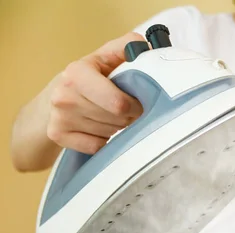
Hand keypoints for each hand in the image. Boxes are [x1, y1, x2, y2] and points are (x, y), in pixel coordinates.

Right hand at [47, 32, 144, 153]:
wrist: (54, 98)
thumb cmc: (89, 77)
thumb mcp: (105, 57)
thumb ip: (127, 47)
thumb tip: (145, 48)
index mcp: (77, 73)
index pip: (119, 103)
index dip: (135, 105)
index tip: (138, 101)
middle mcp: (64, 95)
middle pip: (117, 119)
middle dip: (128, 116)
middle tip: (124, 108)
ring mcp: (59, 117)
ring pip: (109, 133)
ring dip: (117, 127)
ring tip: (110, 115)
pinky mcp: (57, 135)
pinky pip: (96, 147)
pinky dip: (103, 141)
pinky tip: (99, 128)